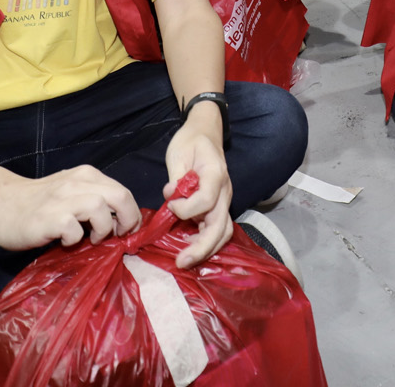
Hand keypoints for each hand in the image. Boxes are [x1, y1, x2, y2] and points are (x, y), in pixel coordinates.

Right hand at [0, 165, 141, 251]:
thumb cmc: (38, 202)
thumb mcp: (70, 192)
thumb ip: (94, 199)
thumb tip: (121, 221)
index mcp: (86, 175)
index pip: (123, 191)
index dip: (131, 214)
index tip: (125, 230)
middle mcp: (76, 183)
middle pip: (119, 196)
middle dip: (127, 219)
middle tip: (117, 236)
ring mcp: (61, 200)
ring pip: (99, 207)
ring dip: (101, 228)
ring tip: (90, 239)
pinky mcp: (47, 218)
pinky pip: (73, 229)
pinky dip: (75, 239)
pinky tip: (65, 241)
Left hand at [164, 119, 232, 268]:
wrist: (205, 133)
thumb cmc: (191, 141)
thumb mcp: (178, 154)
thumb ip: (176, 178)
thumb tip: (172, 197)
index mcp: (215, 174)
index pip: (206, 200)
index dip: (186, 209)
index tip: (170, 205)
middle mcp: (225, 191)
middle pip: (220, 226)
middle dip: (201, 247)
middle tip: (180, 261)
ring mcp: (224, 200)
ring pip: (223, 232)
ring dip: (206, 250)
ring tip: (185, 260)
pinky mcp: (219, 206)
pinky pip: (218, 229)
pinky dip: (206, 243)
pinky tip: (189, 248)